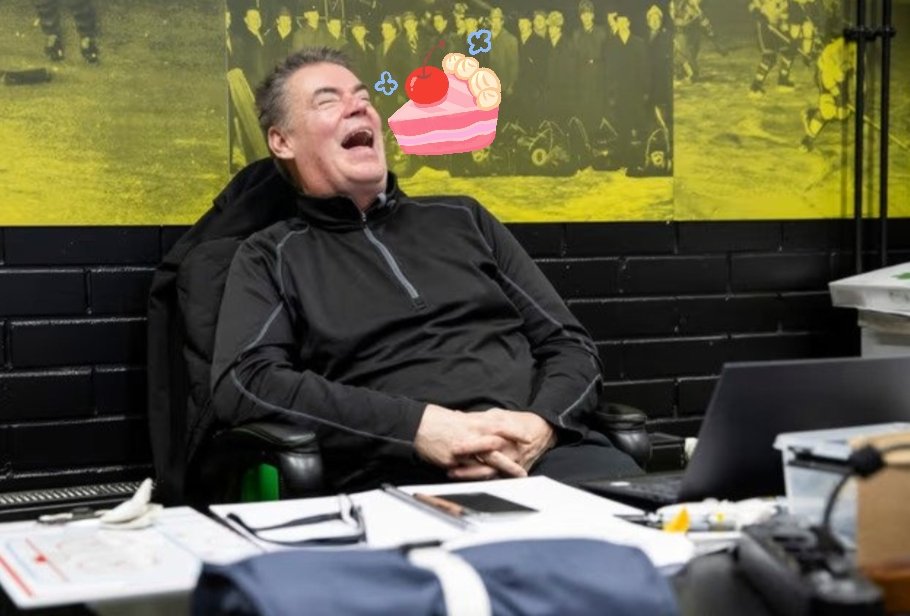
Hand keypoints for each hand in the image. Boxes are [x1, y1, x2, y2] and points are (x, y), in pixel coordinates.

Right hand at [413, 404, 530, 471]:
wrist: (415, 426)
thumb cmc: (436, 419)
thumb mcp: (457, 417)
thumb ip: (472, 421)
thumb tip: (482, 421)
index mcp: (472, 422)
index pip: (498, 426)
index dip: (514, 431)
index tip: (527, 436)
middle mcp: (470, 435)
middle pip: (497, 447)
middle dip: (513, 455)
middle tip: (528, 461)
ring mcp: (462, 450)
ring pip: (487, 461)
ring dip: (504, 468)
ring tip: (517, 475)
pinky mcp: (452, 461)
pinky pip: (470, 471)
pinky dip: (482, 476)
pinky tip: (492, 481)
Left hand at [448, 409, 555, 479]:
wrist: (543, 431)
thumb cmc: (517, 421)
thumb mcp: (498, 415)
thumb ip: (478, 417)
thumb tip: (457, 415)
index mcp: (501, 431)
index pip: (482, 436)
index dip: (468, 442)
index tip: (452, 445)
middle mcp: (506, 447)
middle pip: (485, 456)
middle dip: (467, 459)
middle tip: (449, 464)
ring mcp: (510, 460)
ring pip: (489, 470)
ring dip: (470, 473)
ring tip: (453, 473)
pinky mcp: (514, 470)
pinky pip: (497, 477)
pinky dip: (482, 479)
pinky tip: (469, 482)